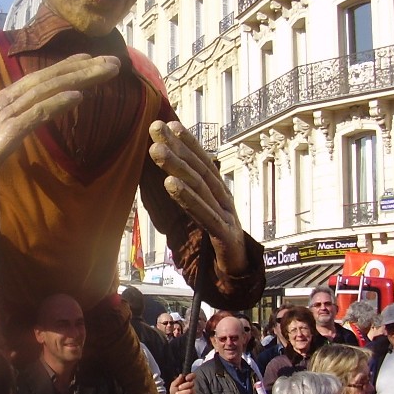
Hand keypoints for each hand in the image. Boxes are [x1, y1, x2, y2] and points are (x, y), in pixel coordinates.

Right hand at [0, 54, 120, 187]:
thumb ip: (16, 118)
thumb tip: (37, 110)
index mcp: (3, 100)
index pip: (39, 77)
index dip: (66, 66)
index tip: (91, 59)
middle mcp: (5, 101)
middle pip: (48, 79)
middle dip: (81, 69)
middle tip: (112, 62)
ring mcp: (5, 116)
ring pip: (46, 91)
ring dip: (77, 80)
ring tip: (103, 73)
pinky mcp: (7, 134)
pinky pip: (36, 115)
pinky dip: (57, 104)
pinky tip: (77, 98)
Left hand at [148, 120, 247, 273]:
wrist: (237, 269)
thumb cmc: (214, 237)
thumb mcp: (198, 212)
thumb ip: (181, 194)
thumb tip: (156, 174)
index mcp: (217, 190)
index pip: (201, 161)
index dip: (186, 141)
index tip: (168, 123)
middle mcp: (223, 197)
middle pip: (198, 168)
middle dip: (176, 147)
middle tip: (155, 128)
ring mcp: (225, 213)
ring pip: (199, 186)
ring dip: (176, 167)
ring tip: (156, 152)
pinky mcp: (222, 232)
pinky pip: (202, 212)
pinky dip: (186, 197)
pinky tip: (170, 185)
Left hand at [164, 373, 194, 393]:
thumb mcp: (173, 387)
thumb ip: (177, 381)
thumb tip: (181, 375)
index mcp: (186, 382)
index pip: (192, 376)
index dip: (191, 376)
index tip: (186, 378)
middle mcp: (190, 387)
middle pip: (191, 383)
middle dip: (184, 386)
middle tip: (178, 389)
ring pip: (190, 390)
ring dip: (182, 393)